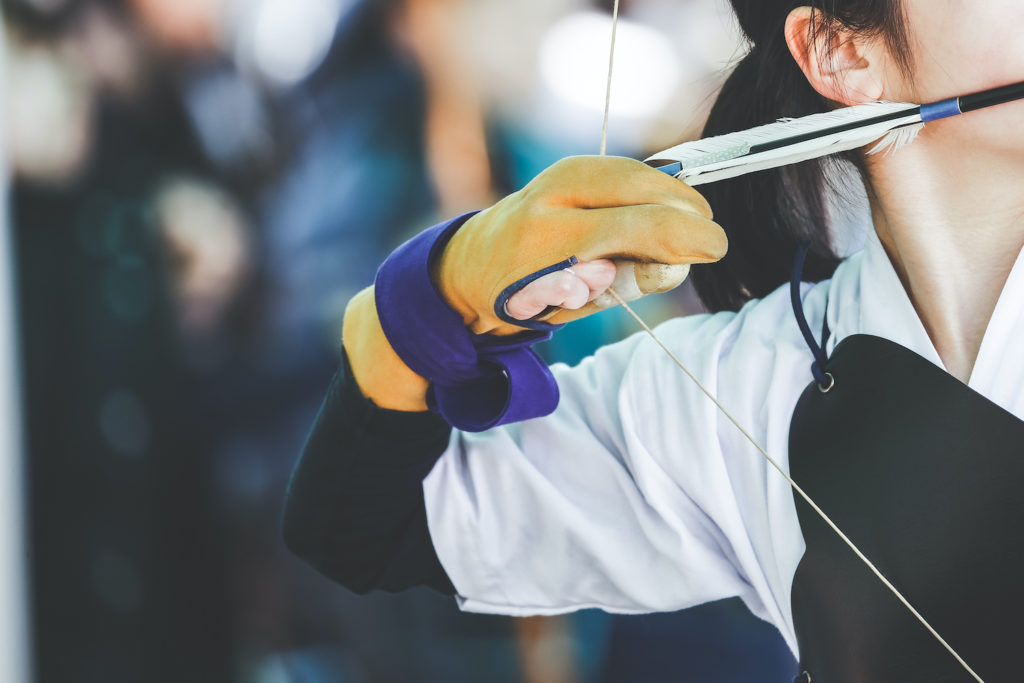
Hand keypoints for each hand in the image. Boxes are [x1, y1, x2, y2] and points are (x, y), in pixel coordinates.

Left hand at [436, 155, 725, 333]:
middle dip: (689, 211)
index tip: (717, 249)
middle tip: (707, 240)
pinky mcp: (572, 165)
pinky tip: (661, 212)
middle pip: (648, 188)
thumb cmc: (522, 296)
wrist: (473, 262)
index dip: (690, 237)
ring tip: (685, 228)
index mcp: (550, 238)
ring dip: (674, 199)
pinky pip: (629, 171)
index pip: (641, 227)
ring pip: (642, 173)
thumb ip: (624, 283)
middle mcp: (554, 194)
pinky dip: (654, 191)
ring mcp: (561, 173)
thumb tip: (675, 262)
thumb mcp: (570, 306)